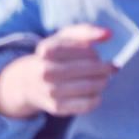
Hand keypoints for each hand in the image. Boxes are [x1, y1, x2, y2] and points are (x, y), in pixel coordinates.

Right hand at [0, 24, 114, 118]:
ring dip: (102, 82)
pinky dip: (96, 98)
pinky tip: (96, 93)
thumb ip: (86, 31)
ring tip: (104, 79)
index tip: (97, 54)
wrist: (28, 83)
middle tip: (110, 68)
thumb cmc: (53, 57)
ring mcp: (50, 90)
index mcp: (46, 50)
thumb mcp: (63, 38)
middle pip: (89, 68)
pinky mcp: (57, 107)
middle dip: (104, 68)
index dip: (95, 53)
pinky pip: (86, 104)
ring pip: (89, 86)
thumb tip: (108, 34)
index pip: (85, 50)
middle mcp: (45, 70)